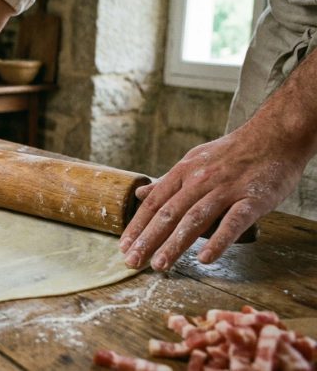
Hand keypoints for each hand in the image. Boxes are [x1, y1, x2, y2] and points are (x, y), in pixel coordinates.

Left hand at [119, 123, 310, 271]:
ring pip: (195, 219)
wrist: (276, 135)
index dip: (137, 226)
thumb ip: (168, 181)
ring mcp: (226, 189)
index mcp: (184, 172)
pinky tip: (204, 258)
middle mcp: (200, 180)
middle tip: (133, 262)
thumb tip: (140, 194)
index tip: (125, 247)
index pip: (154, 204)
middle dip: (148, 240)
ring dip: (175, 244)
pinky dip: (219, 241)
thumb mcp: (194, 160)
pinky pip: (233, 222)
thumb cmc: (232, 153)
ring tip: (160, 265)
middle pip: (168, 214)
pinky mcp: (253, 198)